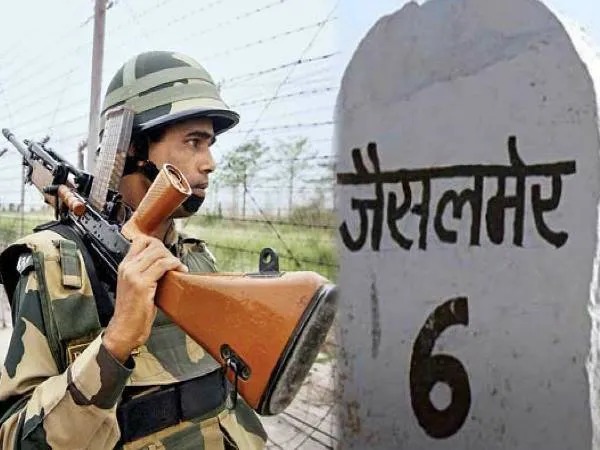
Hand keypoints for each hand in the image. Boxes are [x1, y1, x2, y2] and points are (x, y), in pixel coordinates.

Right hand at [103, 235, 187, 362]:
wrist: (124, 329)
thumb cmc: (133, 311)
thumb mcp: (137, 285)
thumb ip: (146, 272)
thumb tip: (164, 262)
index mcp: (125, 266)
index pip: (140, 241)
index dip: (157, 243)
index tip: (166, 253)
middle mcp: (127, 267)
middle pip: (152, 244)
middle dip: (168, 251)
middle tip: (175, 263)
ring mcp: (133, 274)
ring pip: (158, 252)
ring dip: (173, 258)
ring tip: (179, 267)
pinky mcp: (142, 284)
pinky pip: (162, 265)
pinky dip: (175, 264)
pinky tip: (180, 270)